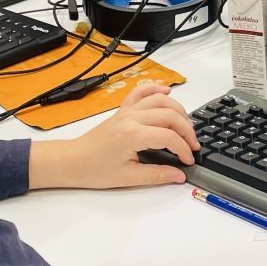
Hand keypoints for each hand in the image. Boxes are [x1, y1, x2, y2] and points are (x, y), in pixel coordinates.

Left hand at [28, 82, 199, 189]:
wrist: (72, 161)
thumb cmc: (95, 170)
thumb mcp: (128, 177)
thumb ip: (157, 175)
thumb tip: (179, 175)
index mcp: (133, 135)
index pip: (169, 137)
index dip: (183, 149)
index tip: (188, 160)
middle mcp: (131, 118)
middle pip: (170, 115)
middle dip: (187, 130)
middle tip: (193, 145)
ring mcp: (127, 111)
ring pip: (160, 100)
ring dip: (178, 110)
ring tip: (187, 126)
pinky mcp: (123, 110)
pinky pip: (141, 92)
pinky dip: (156, 88)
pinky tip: (168, 91)